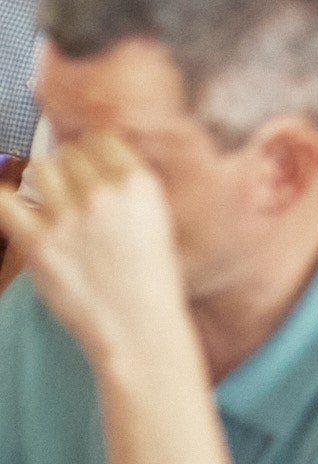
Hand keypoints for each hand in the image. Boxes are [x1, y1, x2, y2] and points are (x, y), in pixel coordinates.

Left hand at [0, 133, 192, 366]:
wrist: (137, 324)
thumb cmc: (150, 275)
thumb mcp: (156, 217)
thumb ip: (127, 186)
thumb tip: (92, 160)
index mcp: (139, 183)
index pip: (101, 140)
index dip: (92, 151)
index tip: (88, 164)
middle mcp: (105, 193)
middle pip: (69, 154)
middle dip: (69, 168)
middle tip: (72, 191)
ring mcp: (70, 217)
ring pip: (42, 170)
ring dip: (44, 181)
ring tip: (52, 201)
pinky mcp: (39, 244)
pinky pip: (5, 203)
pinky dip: (4, 198)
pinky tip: (9, 200)